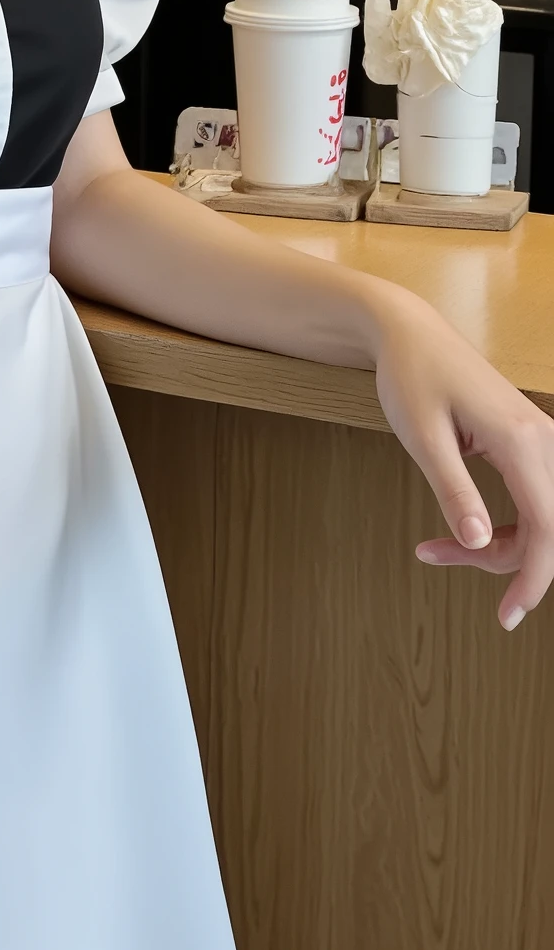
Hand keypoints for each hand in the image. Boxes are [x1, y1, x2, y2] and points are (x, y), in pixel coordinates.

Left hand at [371, 288, 553, 629]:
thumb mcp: (422, 437)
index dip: (531, 580)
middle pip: (546, 529)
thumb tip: (478, 543)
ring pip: (542, 519)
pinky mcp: (531, 442)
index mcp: (522, 440)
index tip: (507, 616)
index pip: (546, 530)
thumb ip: (453, 491)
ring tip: (439, 544)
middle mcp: (545, 439)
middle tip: (434, 554)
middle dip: (500, 560)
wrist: (409, 333)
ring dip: (500, 544)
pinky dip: (504, 523)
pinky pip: (534, 499)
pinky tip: (464, 526)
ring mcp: (542, 439)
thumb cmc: (411, 376)